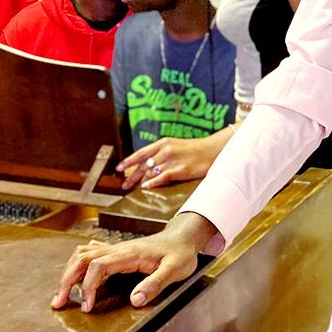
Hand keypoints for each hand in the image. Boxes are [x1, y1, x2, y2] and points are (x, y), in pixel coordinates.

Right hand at [50, 213, 215, 311]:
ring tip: (62, 292)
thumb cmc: (180, 253)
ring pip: (83, 254)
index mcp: (130, 253)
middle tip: (58, 301)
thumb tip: (135, 300)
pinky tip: (76, 276)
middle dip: (67, 280)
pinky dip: (77, 265)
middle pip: (83, 258)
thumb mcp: (175, 269)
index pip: (99, 265)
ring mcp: (116, 248)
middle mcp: (119, 248)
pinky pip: (90, 253)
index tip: (87, 306)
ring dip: (69, 271)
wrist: (183, 237)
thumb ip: (155, 283)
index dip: (88, 286)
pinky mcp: (117, 251)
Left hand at [116, 129, 233, 189]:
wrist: (213, 150)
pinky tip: (146, 187)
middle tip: (124, 184)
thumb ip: (162, 153)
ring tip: (133, 188)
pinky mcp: (180, 170)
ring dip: (140, 181)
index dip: (128, 161)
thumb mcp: (176, 146)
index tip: (118, 168)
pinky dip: (152, 182)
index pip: (141, 153)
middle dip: (132, 175)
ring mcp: (172, 160)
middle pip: (144, 164)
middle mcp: (166, 150)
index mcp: (163, 143)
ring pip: (151, 172)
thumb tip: (148, 165)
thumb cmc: (195, 150)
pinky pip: (161, 177)